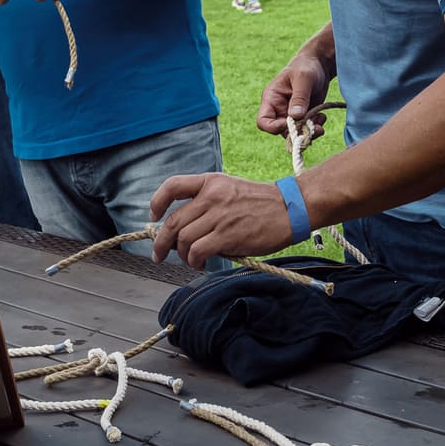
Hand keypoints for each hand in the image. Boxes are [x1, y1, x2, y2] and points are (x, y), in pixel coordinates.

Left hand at [150, 173, 294, 266]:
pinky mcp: (228, 235)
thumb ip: (207, 203)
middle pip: (173, 221)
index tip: (153, 217)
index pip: (173, 186)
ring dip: (182, 255)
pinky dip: (194, 261)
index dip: (157, 202)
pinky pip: (198, 251)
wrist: (291, 207)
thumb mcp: (231, 189)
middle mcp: (211, 196)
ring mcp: (219, 216)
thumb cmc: (262, 203)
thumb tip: (184, 229)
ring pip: (183, 239)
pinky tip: (200, 264)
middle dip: (161, 242)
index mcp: (210, 182)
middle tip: (159, 254)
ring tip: (191, 260)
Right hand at [255, 53, 333, 141]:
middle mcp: (279, 109)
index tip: (291, 123)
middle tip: (315, 128)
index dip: (274, 127)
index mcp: (271, 98)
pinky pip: (306, 129)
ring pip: (296, 133)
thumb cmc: (306, 66)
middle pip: (281, 131)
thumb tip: (296, 116)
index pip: (263, 121)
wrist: (320, 64)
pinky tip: (322, 116)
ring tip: (321, 120)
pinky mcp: (303, 116)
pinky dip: (314, 127)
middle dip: (298, 132)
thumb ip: (299, 97)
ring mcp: (291, 114)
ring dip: (308, 131)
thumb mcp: (303, 79)